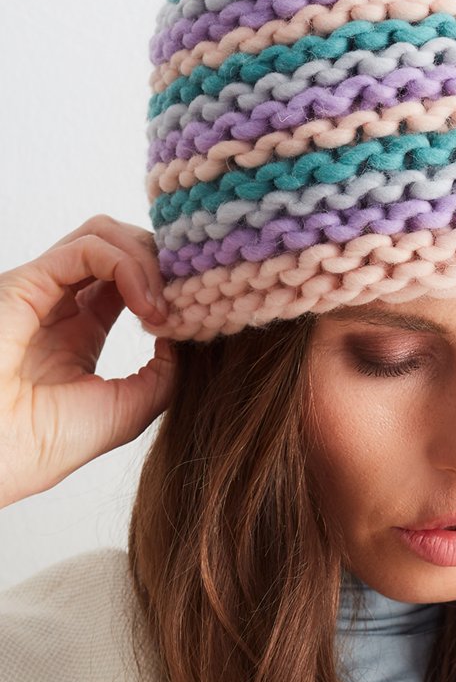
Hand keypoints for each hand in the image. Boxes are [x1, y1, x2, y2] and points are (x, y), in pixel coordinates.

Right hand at [0, 215, 176, 509]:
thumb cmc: (42, 445)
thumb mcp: (127, 409)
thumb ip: (163, 373)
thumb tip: (185, 335)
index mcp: (78, 330)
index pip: (131, 279)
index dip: (169, 286)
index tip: (198, 314)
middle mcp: (60, 303)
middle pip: (122, 248)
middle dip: (164, 265)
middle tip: (190, 300)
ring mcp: (44, 288)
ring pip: (107, 235)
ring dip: (149, 262)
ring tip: (166, 308)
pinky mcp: (30, 281)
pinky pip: (90, 246)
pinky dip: (130, 265)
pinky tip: (148, 306)